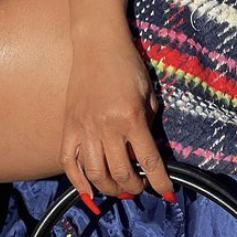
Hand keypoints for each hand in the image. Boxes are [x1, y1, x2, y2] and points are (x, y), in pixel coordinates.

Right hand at [59, 22, 175, 209]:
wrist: (97, 43)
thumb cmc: (127, 63)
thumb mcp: (148, 92)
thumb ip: (148, 122)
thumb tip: (146, 151)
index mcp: (131, 117)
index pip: (149, 161)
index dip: (160, 182)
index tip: (167, 193)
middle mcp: (106, 127)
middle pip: (121, 173)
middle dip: (135, 187)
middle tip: (141, 186)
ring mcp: (84, 128)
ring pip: (96, 174)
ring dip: (111, 188)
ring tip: (120, 188)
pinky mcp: (68, 126)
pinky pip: (69, 163)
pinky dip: (79, 183)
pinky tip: (89, 193)